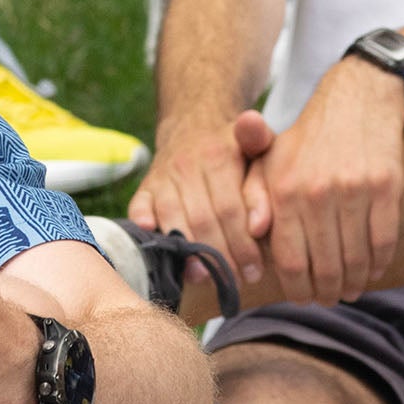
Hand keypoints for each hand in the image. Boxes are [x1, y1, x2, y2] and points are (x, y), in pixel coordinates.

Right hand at [129, 109, 277, 295]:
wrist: (195, 123)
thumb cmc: (236, 150)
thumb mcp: (260, 151)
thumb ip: (264, 184)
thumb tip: (260, 223)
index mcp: (220, 156)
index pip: (231, 210)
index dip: (242, 244)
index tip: (255, 270)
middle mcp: (189, 165)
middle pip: (203, 219)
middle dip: (220, 255)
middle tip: (235, 280)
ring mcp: (164, 175)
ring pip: (174, 218)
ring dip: (188, 252)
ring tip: (204, 276)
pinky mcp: (146, 186)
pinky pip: (139, 207)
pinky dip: (144, 225)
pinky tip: (156, 244)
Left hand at [244, 56, 403, 304]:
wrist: (357, 99)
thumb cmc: (307, 139)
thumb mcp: (269, 160)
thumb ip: (253, 197)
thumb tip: (252, 235)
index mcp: (285, 189)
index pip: (289, 259)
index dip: (296, 288)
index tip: (302, 298)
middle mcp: (318, 192)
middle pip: (324, 266)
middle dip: (326, 292)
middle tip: (327, 299)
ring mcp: (355, 190)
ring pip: (356, 259)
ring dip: (353, 283)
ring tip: (349, 290)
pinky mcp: (387, 186)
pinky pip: (384, 241)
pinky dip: (379, 264)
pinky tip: (373, 271)